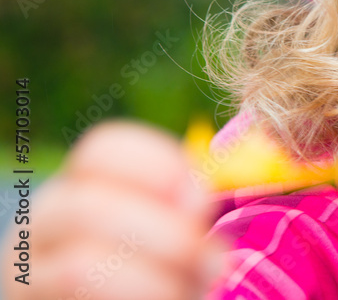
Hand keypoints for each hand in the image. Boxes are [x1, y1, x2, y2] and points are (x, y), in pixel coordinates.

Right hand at [2, 120, 229, 299]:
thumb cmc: (160, 273)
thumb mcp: (176, 234)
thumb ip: (184, 211)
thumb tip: (195, 200)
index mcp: (78, 186)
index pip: (102, 149)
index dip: (157, 164)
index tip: (200, 197)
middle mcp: (41, 224)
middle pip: (88, 206)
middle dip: (165, 233)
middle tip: (212, 257)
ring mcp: (28, 276)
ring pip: (80, 266)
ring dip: (154, 280)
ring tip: (193, 285)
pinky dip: (141, 299)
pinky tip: (169, 299)